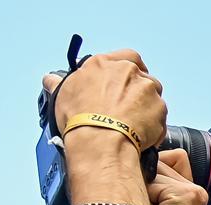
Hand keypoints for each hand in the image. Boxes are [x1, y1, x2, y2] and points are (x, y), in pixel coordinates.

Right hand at [45, 48, 166, 153]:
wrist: (100, 141)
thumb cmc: (81, 119)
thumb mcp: (62, 96)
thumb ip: (59, 83)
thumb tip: (50, 79)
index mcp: (104, 64)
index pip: (126, 56)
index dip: (129, 69)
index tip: (127, 80)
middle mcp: (128, 72)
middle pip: (142, 78)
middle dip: (138, 92)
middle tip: (127, 108)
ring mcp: (147, 89)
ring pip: (153, 96)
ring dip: (147, 108)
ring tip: (132, 123)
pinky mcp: (160, 108)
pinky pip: (160, 116)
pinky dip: (153, 125)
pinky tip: (139, 134)